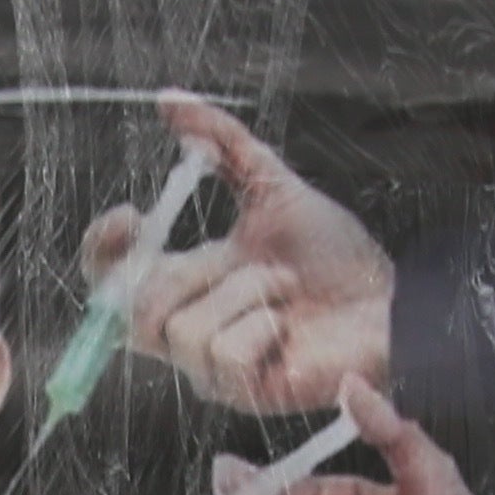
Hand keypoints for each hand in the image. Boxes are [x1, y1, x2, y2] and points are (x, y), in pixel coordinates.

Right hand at [80, 96, 393, 415]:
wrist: (388, 301)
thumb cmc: (336, 258)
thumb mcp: (272, 185)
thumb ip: (222, 141)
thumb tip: (169, 100)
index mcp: (185, 283)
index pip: (110, 278)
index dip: (105, 248)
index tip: (135, 213)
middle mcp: (187, 328)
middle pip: (135, 309)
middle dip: (196, 272)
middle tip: (246, 258)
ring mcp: (211, 369)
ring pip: (184, 330)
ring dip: (246, 292)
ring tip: (285, 288)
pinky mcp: (241, 394)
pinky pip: (222, 355)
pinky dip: (262, 327)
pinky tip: (288, 326)